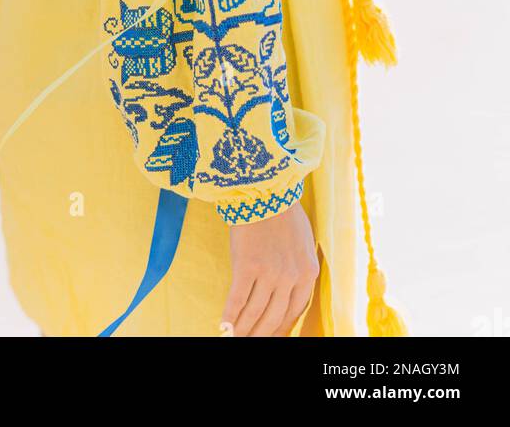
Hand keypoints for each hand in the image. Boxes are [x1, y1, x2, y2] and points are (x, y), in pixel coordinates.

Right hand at [219, 199, 319, 335]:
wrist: (264, 189)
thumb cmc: (281, 211)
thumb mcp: (301, 242)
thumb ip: (297, 267)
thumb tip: (286, 289)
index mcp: (308, 273)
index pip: (294, 312)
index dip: (279, 328)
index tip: (268, 335)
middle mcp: (291, 277)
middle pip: (274, 317)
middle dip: (260, 333)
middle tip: (248, 342)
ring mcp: (270, 273)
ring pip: (255, 312)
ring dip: (243, 329)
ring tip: (234, 338)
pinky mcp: (247, 266)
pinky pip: (237, 298)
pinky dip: (229, 316)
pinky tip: (223, 327)